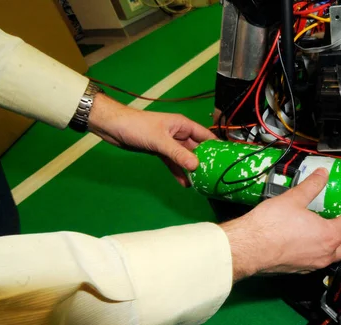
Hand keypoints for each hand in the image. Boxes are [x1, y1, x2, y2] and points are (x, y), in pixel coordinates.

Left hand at [88, 94, 216, 185]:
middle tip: (215, 176)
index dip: (217, 146)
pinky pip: (173, 162)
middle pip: (196, 149)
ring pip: (185, 158)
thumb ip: (178, 154)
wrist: (113, 127)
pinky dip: (178, 172)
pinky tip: (184, 183)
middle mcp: (179, 134)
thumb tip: (196, 166)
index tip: (227, 159)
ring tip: (201, 183)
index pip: (205, 136)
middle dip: (205, 161)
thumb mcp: (160, 141)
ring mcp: (169, 143)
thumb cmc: (137, 127)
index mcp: (183, 125)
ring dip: (191, 169)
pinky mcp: (160, 151)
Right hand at [221, 168, 340, 281]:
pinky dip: (313, 252)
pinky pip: (313, 262)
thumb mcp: (294, 199)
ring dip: (329, 246)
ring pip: (329, 257)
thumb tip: (322, 175)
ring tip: (318, 231)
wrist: (249, 247)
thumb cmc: (272, 224)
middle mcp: (324, 253)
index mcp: (329, 235)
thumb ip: (311, 186)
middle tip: (335, 221)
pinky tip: (302, 242)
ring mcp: (311, 265)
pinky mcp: (297, 270)